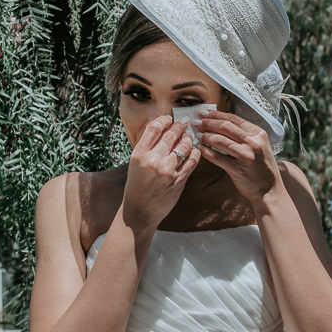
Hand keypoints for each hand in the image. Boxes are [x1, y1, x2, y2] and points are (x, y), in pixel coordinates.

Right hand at [121, 116, 200, 230]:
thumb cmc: (136, 187)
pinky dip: (195, 152)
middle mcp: (153, 160)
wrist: (140, 212)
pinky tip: (194, 150)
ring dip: (188, 138)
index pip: (154, 128)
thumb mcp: (136, 164)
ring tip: (189, 136)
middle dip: (180, 126)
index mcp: (139, 154)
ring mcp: (167, 171)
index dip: (164, 120)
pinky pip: (192, 160)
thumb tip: (163, 129)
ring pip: (184, 145)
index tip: (169, 119)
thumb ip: (148, 148)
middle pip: (171, 134)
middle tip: (185, 122)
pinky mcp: (179, 180)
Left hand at [196, 110, 281, 202]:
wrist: (269, 189)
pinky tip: (201, 149)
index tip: (203, 112)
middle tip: (196, 123)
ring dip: (205, 136)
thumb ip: (244, 134)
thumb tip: (220, 122)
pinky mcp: (237, 169)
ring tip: (197, 136)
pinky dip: (206, 151)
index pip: (233, 118)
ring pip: (218, 140)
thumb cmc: (262, 166)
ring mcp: (245, 155)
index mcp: (258, 133)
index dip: (215, 114)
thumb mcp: (259, 145)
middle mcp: (252, 142)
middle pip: (224, 127)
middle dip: (207, 123)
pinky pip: (216, 157)